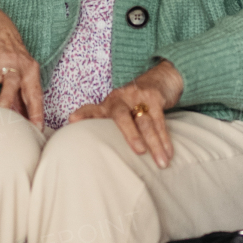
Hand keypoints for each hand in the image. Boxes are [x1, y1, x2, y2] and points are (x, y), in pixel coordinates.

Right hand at [0, 1, 43, 126]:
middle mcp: (12, 64)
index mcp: (28, 68)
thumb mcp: (23, 69)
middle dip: (7, 106)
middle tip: (4, 125)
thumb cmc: (9, 50)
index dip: (36, 111)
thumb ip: (24, 95)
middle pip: (10, 86)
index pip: (34, 92)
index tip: (36, 128)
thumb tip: (28, 122)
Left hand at [68, 60, 183, 168]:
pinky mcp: (154, 96)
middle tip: (139, 151)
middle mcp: (119, 99)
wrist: (159, 78)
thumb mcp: (118, 110)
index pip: (92, 110)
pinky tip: (169, 153)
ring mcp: (137, 96)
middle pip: (122, 117)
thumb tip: (87, 144)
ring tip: (162, 163)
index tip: (72, 120)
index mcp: (107, 104)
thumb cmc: (133, 103)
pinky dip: (165, 138)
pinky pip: (160, 120)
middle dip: (130, 135)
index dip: (83, 114)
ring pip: (146, 123)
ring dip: (156, 144)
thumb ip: (104, 123)